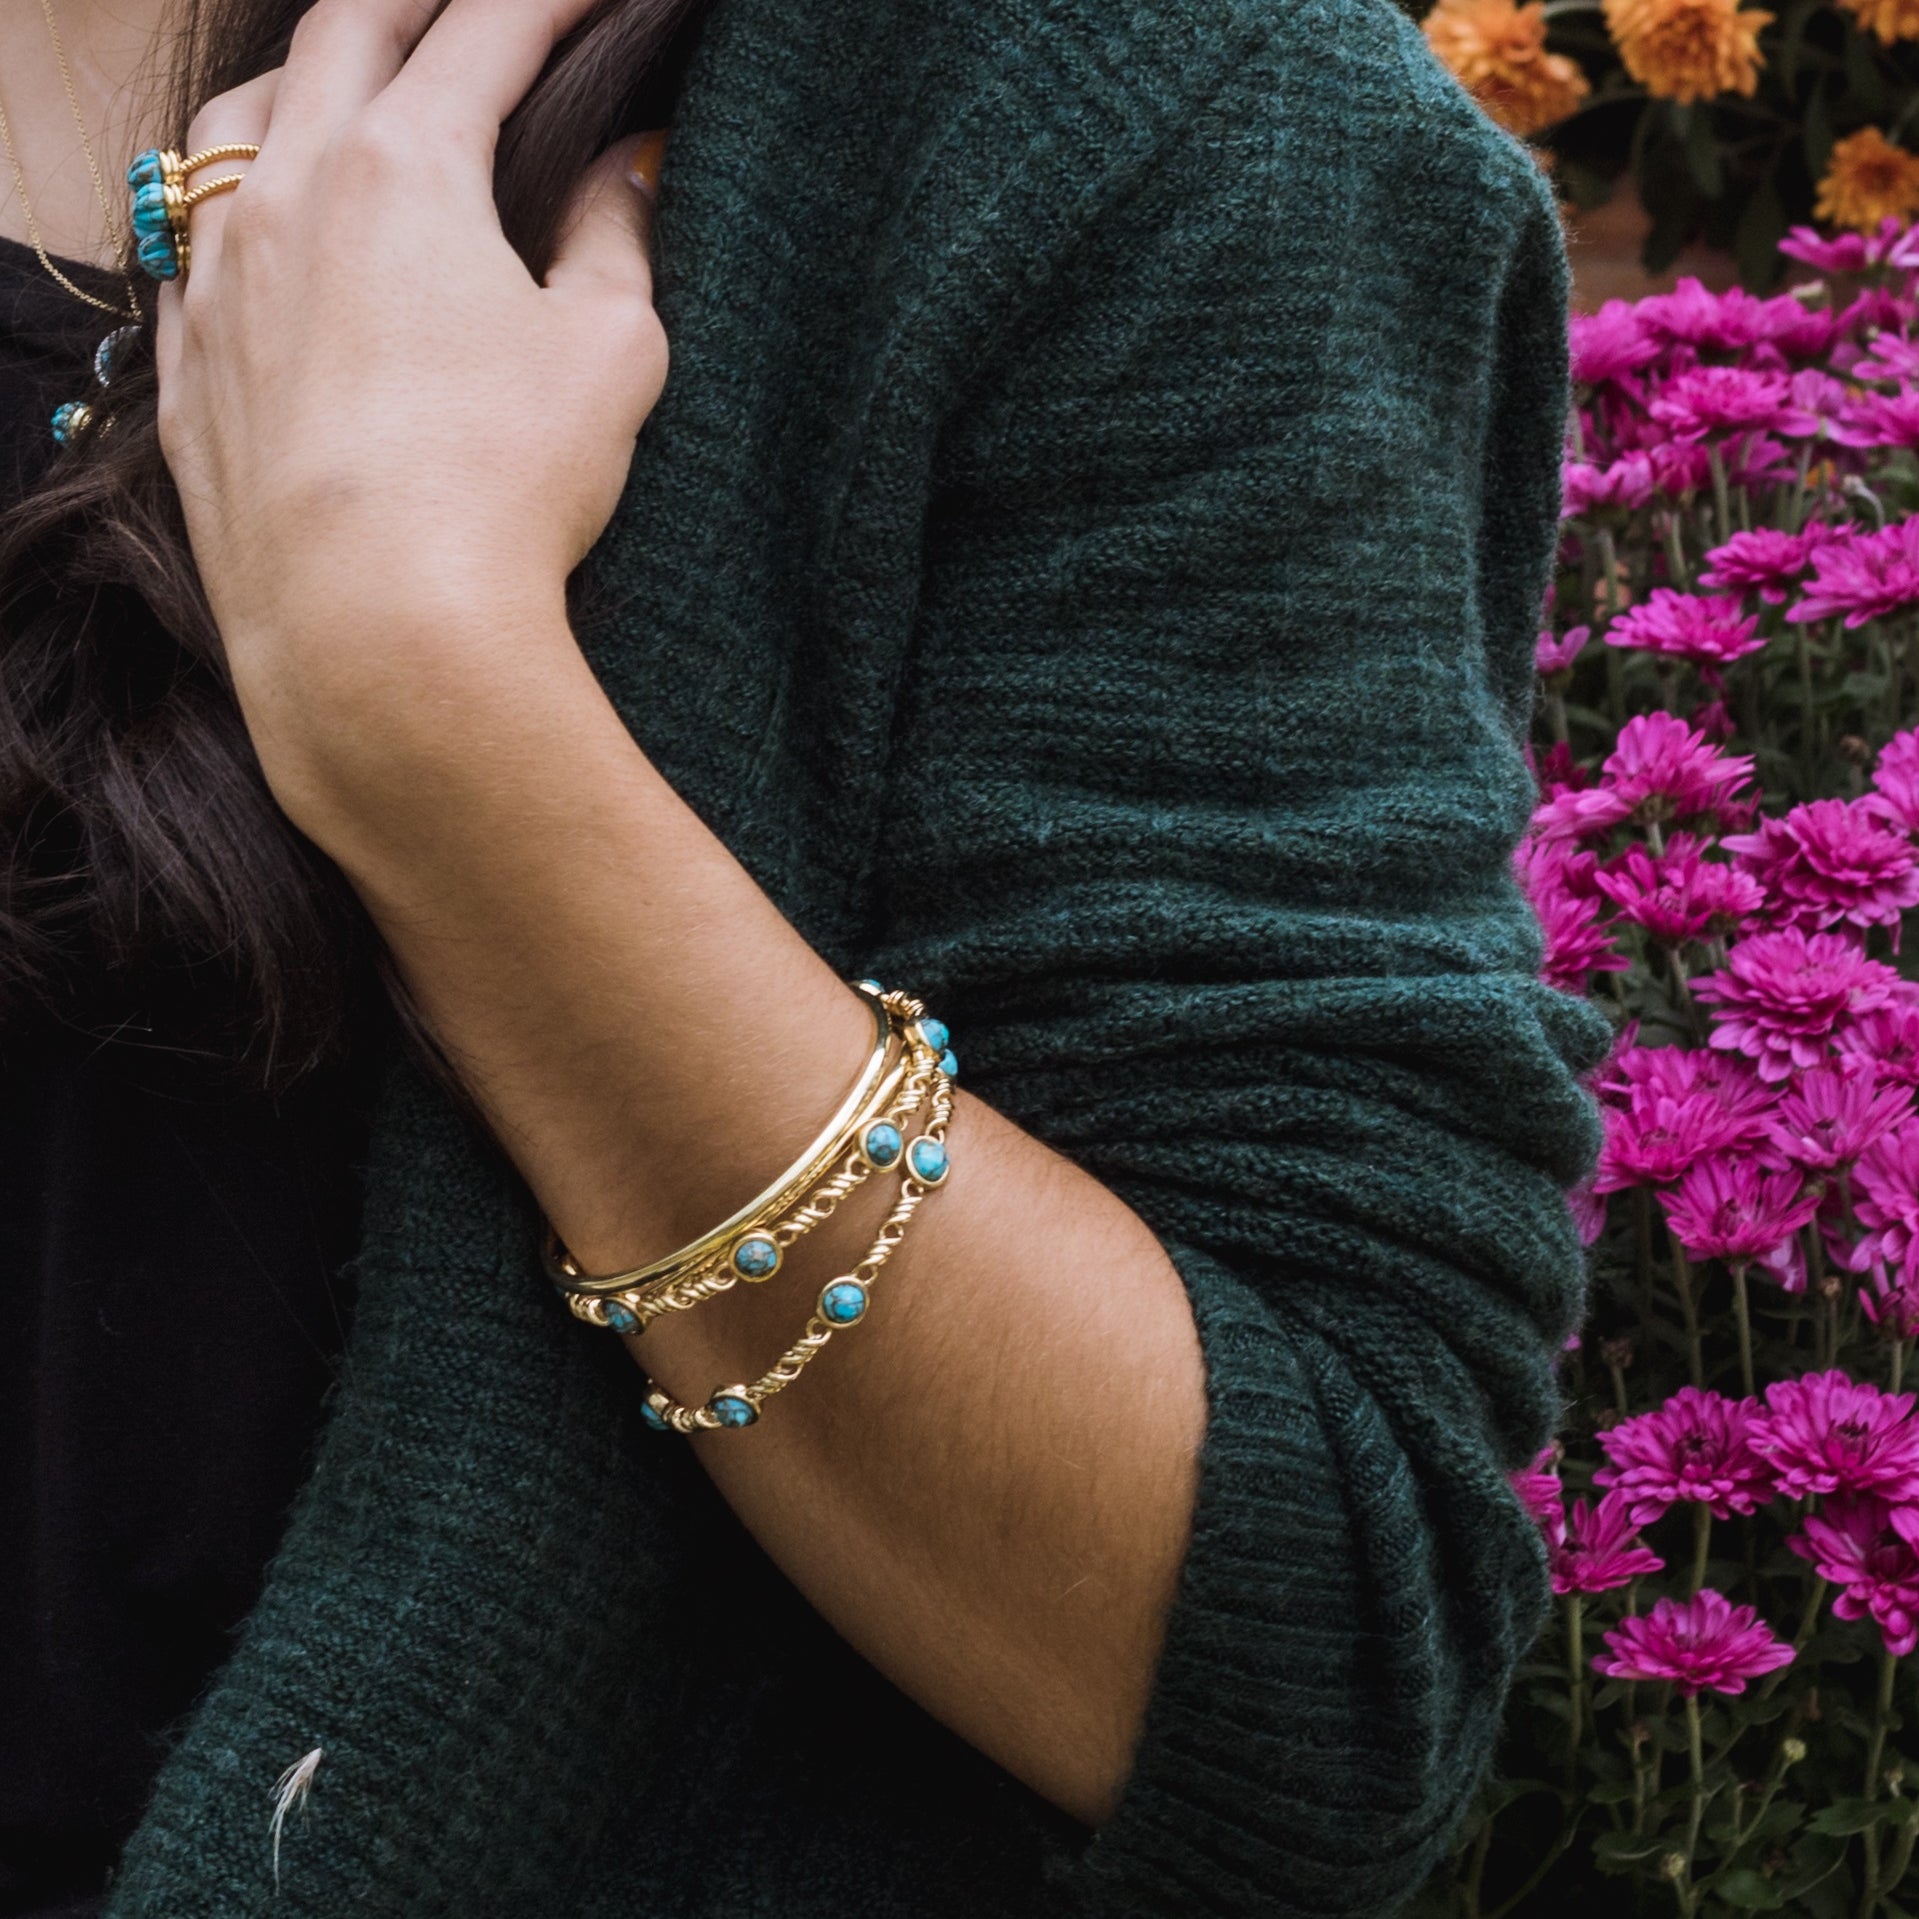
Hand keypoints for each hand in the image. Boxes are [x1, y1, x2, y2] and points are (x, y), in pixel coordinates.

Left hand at [153, 0, 666, 817]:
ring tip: (342, 97)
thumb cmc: (507, 486)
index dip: (553, 2)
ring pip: (233, 128)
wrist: (378, 631)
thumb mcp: (611, 353)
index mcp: (406, 165)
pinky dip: (237, 209)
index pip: (486, 32)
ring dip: (299, 87)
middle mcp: (289, 194)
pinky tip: (267, 240)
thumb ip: (615, 238)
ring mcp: (219, 281)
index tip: (598, 1)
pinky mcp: (188, 375)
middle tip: (474, 15)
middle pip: (341, 37)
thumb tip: (629, 169)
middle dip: (418, 7)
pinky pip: (190, 247)